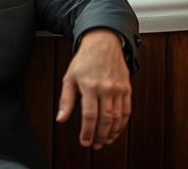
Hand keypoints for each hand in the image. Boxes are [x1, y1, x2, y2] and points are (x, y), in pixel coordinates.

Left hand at [56, 29, 130, 149]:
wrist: (103, 43)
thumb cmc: (85, 60)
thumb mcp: (69, 77)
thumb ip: (66, 100)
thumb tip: (61, 119)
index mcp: (89, 85)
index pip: (89, 115)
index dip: (87, 132)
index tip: (85, 142)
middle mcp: (105, 88)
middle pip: (105, 119)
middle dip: (100, 136)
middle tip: (95, 145)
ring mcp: (118, 89)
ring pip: (117, 118)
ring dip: (112, 133)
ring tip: (105, 140)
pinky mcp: (127, 89)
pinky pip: (126, 111)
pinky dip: (122, 124)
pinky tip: (116, 130)